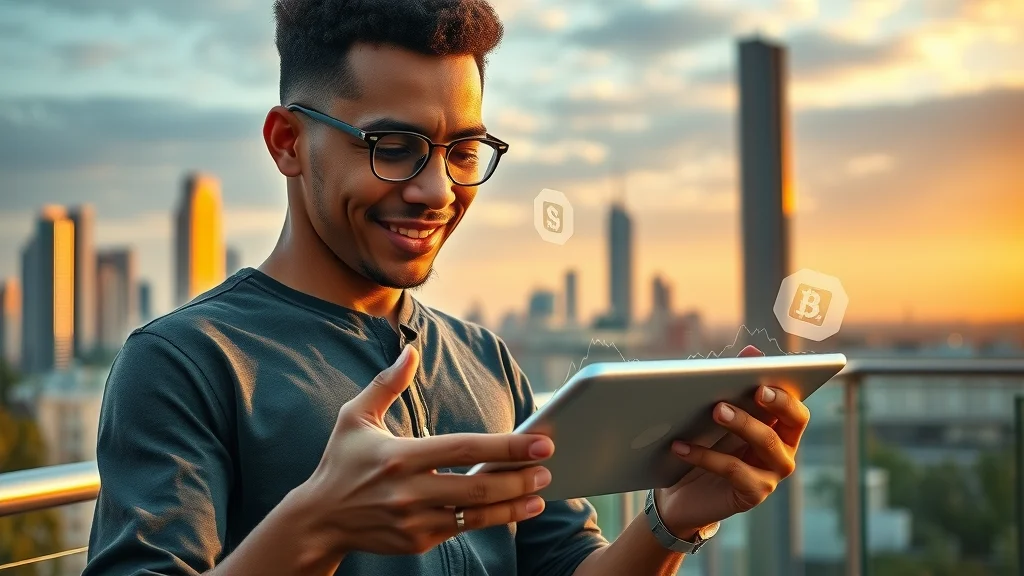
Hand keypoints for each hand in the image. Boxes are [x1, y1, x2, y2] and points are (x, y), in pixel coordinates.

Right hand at [302, 345, 553, 554]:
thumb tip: (411, 350)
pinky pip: (462, 530)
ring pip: (475, 515)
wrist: (317, 521)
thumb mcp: (355, 417)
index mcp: (399, 457)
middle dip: (519, 478)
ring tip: (541, 493)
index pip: (464, 450)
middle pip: (477, 487)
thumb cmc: (340, 462)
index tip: (540, 441)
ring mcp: (414, 521)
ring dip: (514, 504)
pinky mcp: (417, 542)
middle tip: (548, 467)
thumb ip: (386, 384)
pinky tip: (516, 509)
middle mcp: (408, 492)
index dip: (506, 447)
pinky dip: (493, 520)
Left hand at [654, 345, 810, 537]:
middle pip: (791, 423)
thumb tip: (753, 350)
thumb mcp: (718, 413)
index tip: (765, 382)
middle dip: (773, 404)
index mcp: (780, 428)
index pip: (797, 409)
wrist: (682, 495)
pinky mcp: (753, 494)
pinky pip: (734, 470)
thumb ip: (736, 382)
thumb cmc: (705, 446)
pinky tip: (680, 446)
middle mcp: (783, 451)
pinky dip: (705, 455)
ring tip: (714, 409)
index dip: (786, 395)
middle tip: (752, 389)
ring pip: (766, 443)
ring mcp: (771, 475)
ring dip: (741, 423)